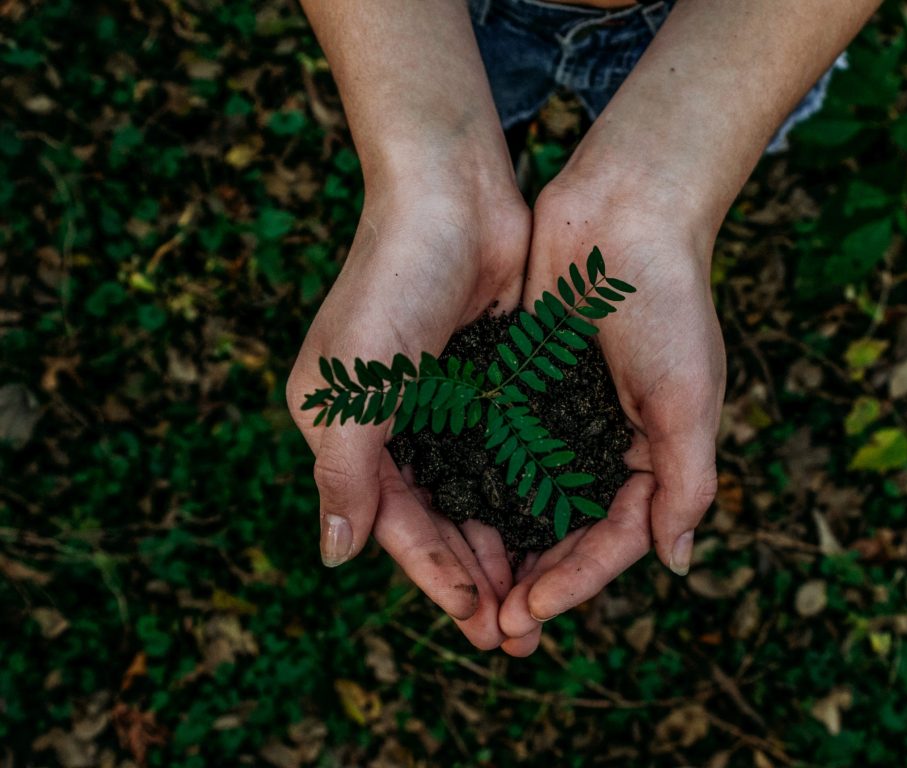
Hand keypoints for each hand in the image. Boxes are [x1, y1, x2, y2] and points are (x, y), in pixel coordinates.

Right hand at [286, 180, 530, 649]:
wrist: (452, 195)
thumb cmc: (392, 283)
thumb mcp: (353, 386)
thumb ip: (344, 473)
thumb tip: (335, 557)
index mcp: (349, 430)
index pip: (395, 523)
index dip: (435, 576)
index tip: (478, 622)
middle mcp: (395, 425)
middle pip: (438, 520)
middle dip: (475, 576)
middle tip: (517, 633)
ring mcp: (445, 405)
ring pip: (477, 495)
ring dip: (505, 546)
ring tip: (541, 597)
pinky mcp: (489, 382)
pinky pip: (508, 454)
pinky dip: (527, 494)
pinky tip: (556, 529)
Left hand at [497, 174, 725, 655]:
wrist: (624, 212)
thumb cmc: (668, 302)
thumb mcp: (690, 397)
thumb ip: (687, 482)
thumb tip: (676, 563)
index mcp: (652, 455)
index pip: (614, 539)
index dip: (575, 581)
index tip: (529, 613)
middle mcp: (604, 443)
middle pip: (566, 531)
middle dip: (533, 580)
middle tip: (493, 627)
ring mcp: (560, 416)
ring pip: (526, 499)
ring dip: (500, 545)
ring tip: (466, 591)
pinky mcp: (522, 385)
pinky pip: (498, 447)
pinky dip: (478, 484)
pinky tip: (447, 515)